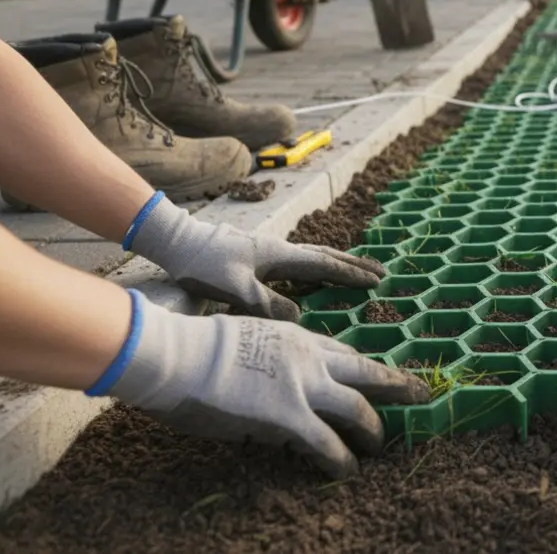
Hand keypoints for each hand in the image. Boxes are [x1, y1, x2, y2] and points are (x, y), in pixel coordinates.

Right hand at [108, 291, 429, 477]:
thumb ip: (267, 360)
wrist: (177, 352)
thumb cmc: (194, 348)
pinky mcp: (290, 417)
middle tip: (419, 395)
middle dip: (398, 386)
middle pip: (368, 372)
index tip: (379, 377)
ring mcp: (304, 386)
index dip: (364, 369)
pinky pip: (328, 444)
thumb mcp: (244, 339)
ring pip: (357, 409)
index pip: (343, 353)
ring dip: (373, 430)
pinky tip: (349, 471)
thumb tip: (268, 384)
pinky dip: (342, 459)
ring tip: (380, 446)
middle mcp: (310, 356)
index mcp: (297, 336)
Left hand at [128, 194, 384, 320]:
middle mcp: (280, 249)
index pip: (324, 265)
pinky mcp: (258, 255)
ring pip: (313, 255)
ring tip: (357, 269)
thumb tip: (300, 316)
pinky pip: (299, 260)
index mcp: (279, 255)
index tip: (376, 281)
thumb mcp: (234, 289)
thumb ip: (267, 303)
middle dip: (354, 265)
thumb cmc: (202, 266)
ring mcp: (269, 250)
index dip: (351, 275)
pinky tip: (314, 273)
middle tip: (380, 271)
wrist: (176, 242)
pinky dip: (317, 265)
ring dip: (338, 263)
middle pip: (326, 255)